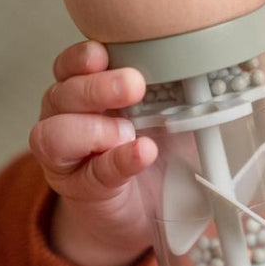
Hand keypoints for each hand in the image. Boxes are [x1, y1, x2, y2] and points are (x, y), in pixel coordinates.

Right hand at [29, 40, 156, 265]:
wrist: (146, 212)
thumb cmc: (155, 154)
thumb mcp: (169, 117)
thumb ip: (175, 94)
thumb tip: (210, 73)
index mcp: (86, 94)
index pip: (70, 67)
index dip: (81, 58)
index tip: (103, 53)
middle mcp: (66, 120)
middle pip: (62, 95)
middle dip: (96, 87)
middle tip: (133, 85)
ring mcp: (67, 158)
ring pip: (54, 134)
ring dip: (94, 128)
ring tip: (128, 131)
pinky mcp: (81, 190)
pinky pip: (92, 173)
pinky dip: (118, 160)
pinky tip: (141, 152)